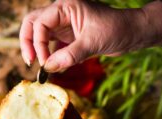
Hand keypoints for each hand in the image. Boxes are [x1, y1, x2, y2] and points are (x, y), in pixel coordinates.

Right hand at [19, 0, 161, 71]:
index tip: (44, 62)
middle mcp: (62, 13)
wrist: (133, 33)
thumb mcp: (93, 42)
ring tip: (40, 67)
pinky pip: (52, 45)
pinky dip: (49, 55)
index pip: (40, 23)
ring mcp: (64, 24)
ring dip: (37, 49)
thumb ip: (70, 55)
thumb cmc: (117, 29)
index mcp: (66, 7)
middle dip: (28, 42)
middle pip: (33, 23)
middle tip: (31, 61)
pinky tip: (52, 67)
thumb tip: (48, 67)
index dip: (38, 43)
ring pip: (40, 34)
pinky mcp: (69, 36)